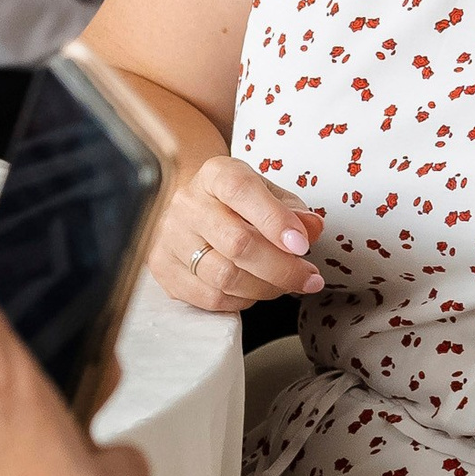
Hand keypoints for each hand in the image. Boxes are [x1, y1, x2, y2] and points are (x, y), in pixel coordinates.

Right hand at [150, 154, 325, 312]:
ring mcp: (170, 238)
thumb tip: (311, 229)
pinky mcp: (163, 269)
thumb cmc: (235, 203)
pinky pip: (210, 298)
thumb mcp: (269, 195)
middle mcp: (187, 203)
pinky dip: (241, 300)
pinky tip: (253, 290)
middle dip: (282, 268)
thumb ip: (293, 211)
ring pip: (225, 277)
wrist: (192, 208)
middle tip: (308, 278)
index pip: (241, 191)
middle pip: (237, 243)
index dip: (275, 221)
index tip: (301, 244)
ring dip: (265, 288)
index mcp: (215, 175)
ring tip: (283, 284)